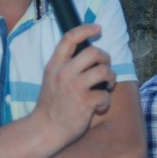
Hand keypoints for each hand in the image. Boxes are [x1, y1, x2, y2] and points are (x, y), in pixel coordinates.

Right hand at [33, 24, 115, 145]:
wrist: (45, 129)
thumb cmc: (52, 105)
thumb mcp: (51, 79)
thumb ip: (65, 66)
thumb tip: (89, 56)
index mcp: (55, 65)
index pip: (69, 38)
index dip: (86, 29)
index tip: (97, 28)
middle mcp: (64, 73)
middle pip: (93, 52)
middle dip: (106, 58)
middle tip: (105, 68)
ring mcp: (74, 87)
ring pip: (103, 71)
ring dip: (111, 77)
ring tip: (107, 86)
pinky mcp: (84, 102)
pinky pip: (105, 94)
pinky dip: (106, 101)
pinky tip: (99, 107)